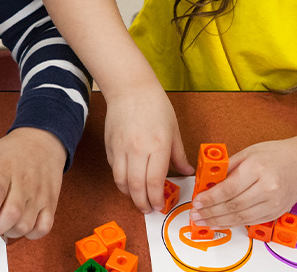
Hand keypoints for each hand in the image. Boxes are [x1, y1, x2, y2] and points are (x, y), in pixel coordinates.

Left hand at [0, 127, 64, 238]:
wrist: (43, 140)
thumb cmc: (13, 151)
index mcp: (4, 171)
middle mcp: (23, 183)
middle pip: (12, 214)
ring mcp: (38, 194)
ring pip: (26, 224)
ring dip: (11, 232)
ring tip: (3, 225)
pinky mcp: (50, 202)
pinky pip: (45, 226)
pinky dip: (33, 233)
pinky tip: (22, 226)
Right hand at [105, 87, 194, 213]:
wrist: (130, 88)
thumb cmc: (155, 105)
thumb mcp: (174, 130)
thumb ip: (179, 155)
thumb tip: (187, 172)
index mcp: (157, 146)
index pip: (154, 182)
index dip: (156, 198)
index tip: (159, 206)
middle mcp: (137, 149)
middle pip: (136, 186)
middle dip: (142, 203)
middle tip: (147, 209)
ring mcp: (121, 148)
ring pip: (121, 181)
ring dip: (129, 194)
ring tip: (137, 198)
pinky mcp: (109, 146)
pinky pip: (114, 169)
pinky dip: (120, 180)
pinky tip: (128, 181)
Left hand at [190, 139, 296, 227]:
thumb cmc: (277, 155)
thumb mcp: (248, 152)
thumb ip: (227, 168)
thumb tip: (206, 182)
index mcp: (258, 169)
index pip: (228, 189)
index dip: (209, 198)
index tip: (197, 202)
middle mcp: (268, 188)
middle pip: (233, 206)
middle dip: (211, 212)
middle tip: (196, 215)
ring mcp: (274, 203)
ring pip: (241, 218)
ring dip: (219, 222)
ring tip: (204, 221)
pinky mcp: (276, 212)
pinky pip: (251, 221)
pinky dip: (233, 224)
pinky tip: (221, 223)